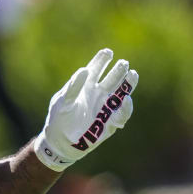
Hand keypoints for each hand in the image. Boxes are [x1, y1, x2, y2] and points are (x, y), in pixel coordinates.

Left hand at [34, 48, 137, 171]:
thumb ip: (73, 86)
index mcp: (84, 86)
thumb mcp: (63, 101)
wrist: (61, 141)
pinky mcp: (111, 122)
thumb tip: (85, 70)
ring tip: (132, 74)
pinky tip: (126, 99)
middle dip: (118, 70)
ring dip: (127, 84)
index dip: (102, 60)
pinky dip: (125, 107)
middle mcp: (97, 93)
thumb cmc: (59, 118)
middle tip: (123, 63)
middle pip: (112, 78)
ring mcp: (105, 107)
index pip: (95, 69)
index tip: (107, 52)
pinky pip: (122, 113)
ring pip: (121, 93)